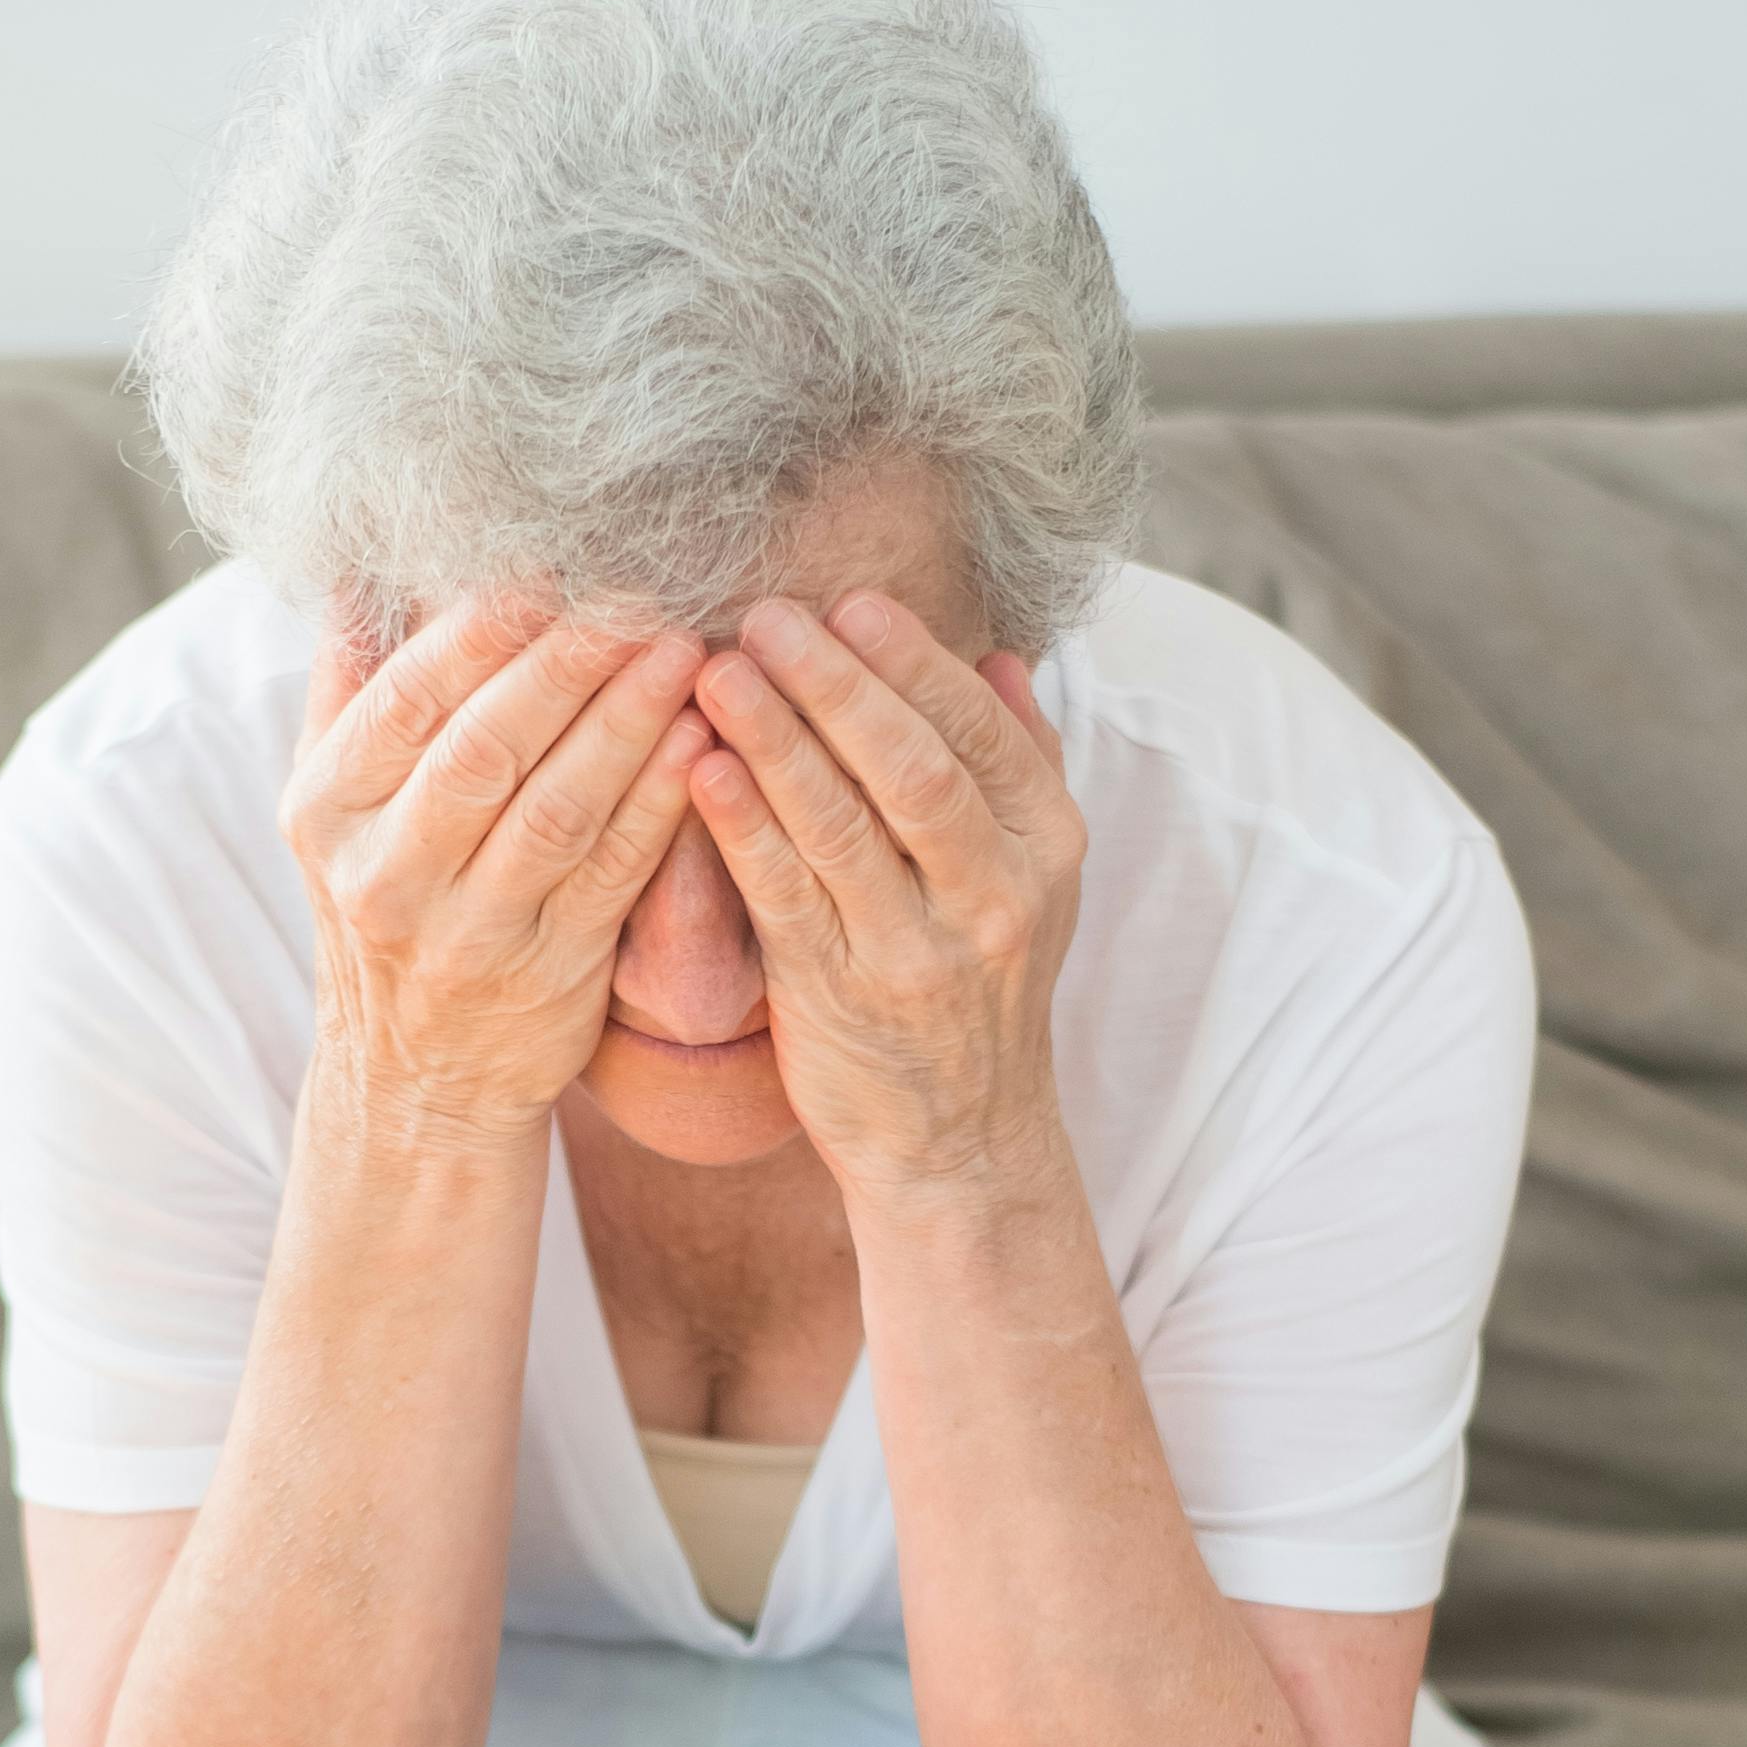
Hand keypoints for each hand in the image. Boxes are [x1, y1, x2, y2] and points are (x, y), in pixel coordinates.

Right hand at [283, 589, 711, 1144]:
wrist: (417, 1080)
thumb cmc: (388, 901)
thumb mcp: (336, 806)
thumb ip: (352, 688)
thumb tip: (359, 562)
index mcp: (326, 810)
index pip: (407, 699)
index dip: (481, 631)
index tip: (551, 566)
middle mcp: (387, 875)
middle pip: (486, 749)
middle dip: (568, 664)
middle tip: (639, 595)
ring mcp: (469, 933)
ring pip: (558, 811)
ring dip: (628, 725)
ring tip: (685, 653)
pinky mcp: (549, 976)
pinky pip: (612, 876)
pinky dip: (658, 807)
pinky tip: (703, 746)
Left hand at [684, 589, 1083, 1200]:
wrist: (961, 1144)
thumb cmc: (981, 988)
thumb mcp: (1035, 881)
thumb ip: (1020, 767)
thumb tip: (1000, 657)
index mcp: (1045, 849)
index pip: (981, 734)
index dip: (914, 664)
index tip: (852, 602)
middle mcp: (993, 898)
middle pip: (915, 769)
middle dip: (839, 685)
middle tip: (769, 614)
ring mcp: (916, 953)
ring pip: (844, 827)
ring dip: (776, 740)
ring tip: (716, 670)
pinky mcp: (839, 1000)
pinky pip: (786, 897)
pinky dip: (743, 829)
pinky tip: (700, 769)